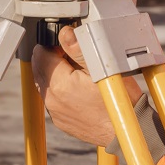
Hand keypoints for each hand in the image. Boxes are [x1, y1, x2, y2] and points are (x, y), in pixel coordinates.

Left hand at [31, 24, 142, 146]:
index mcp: (60, 84)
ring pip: (44, 83)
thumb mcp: (103, 67)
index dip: (53, 45)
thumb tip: (65, 33)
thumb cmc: (119, 100)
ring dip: (55, 74)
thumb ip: (79, 49)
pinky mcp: (61, 120)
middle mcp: (52, 100)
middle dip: (51, 58)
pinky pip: (52, 99)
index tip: (68, 46)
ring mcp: (55, 112)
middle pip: (39, 68)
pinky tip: (79, 88)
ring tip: (78, 73)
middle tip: (73, 57)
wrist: (125, 131)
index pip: (40, 54)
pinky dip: (60, 89)